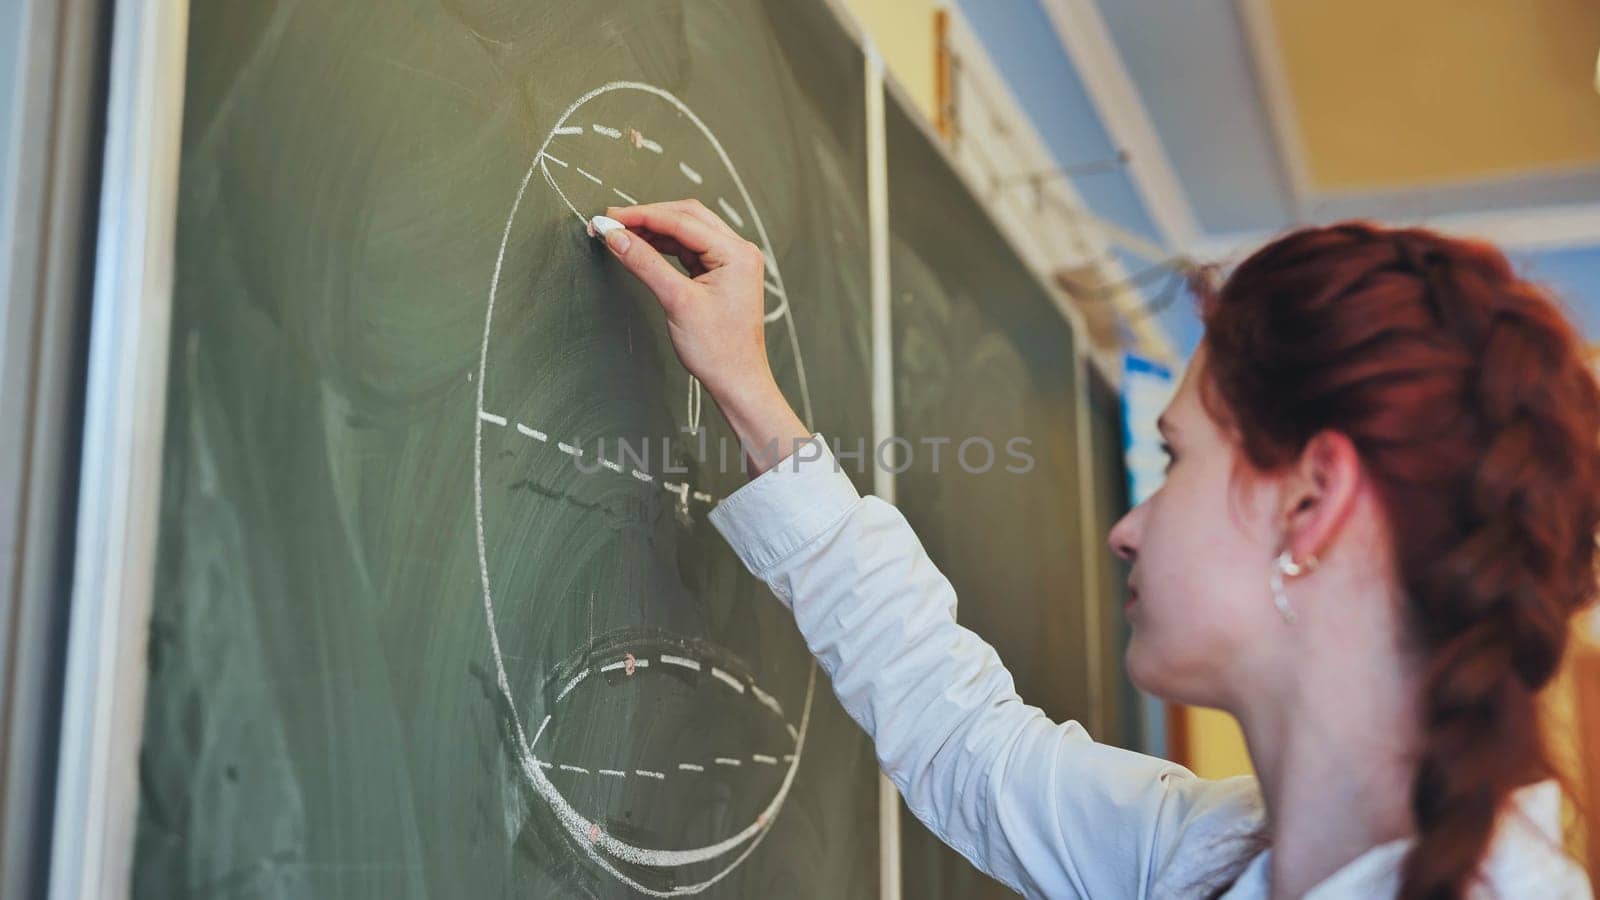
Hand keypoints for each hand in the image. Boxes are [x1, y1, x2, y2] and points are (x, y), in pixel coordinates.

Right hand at [600, 200, 810, 475]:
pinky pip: (690, 249)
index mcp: (736, 253)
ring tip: (622, 235)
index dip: (641, 216)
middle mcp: (739, 250)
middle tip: (612, 223)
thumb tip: (615, 237)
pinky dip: (665, 246)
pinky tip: (643, 248)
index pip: (681, 221)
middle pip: (687, 217)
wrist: (738, 381)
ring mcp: (733, 261)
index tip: (609, 219)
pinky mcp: (723, 273)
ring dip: (655, 230)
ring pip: (687, 231)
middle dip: (647, 217)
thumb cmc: (717, 350)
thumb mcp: (676, 301)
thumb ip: (644, 263)